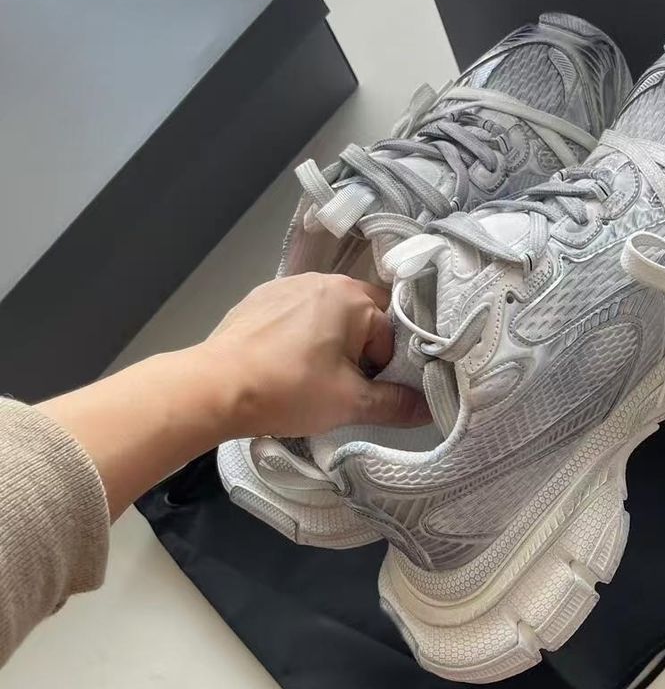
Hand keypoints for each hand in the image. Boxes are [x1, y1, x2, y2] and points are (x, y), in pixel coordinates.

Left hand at [39, 273, 429, 519]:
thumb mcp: (349, 404)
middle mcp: (323, 280)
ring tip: (309, 379)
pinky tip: (283, 365)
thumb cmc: (288, 389)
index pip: (392, 333)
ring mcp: (287, 285)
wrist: (212, 388)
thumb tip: (429, 408)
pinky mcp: (258, 299)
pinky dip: (299, 338)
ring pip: (328, 317)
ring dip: (329, 345)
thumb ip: (395, 404)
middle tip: (340, 388)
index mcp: (352, 297)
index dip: (385, 369)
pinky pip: (296, 316)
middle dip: (359, 354)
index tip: (365, 393)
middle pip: (362, 320)